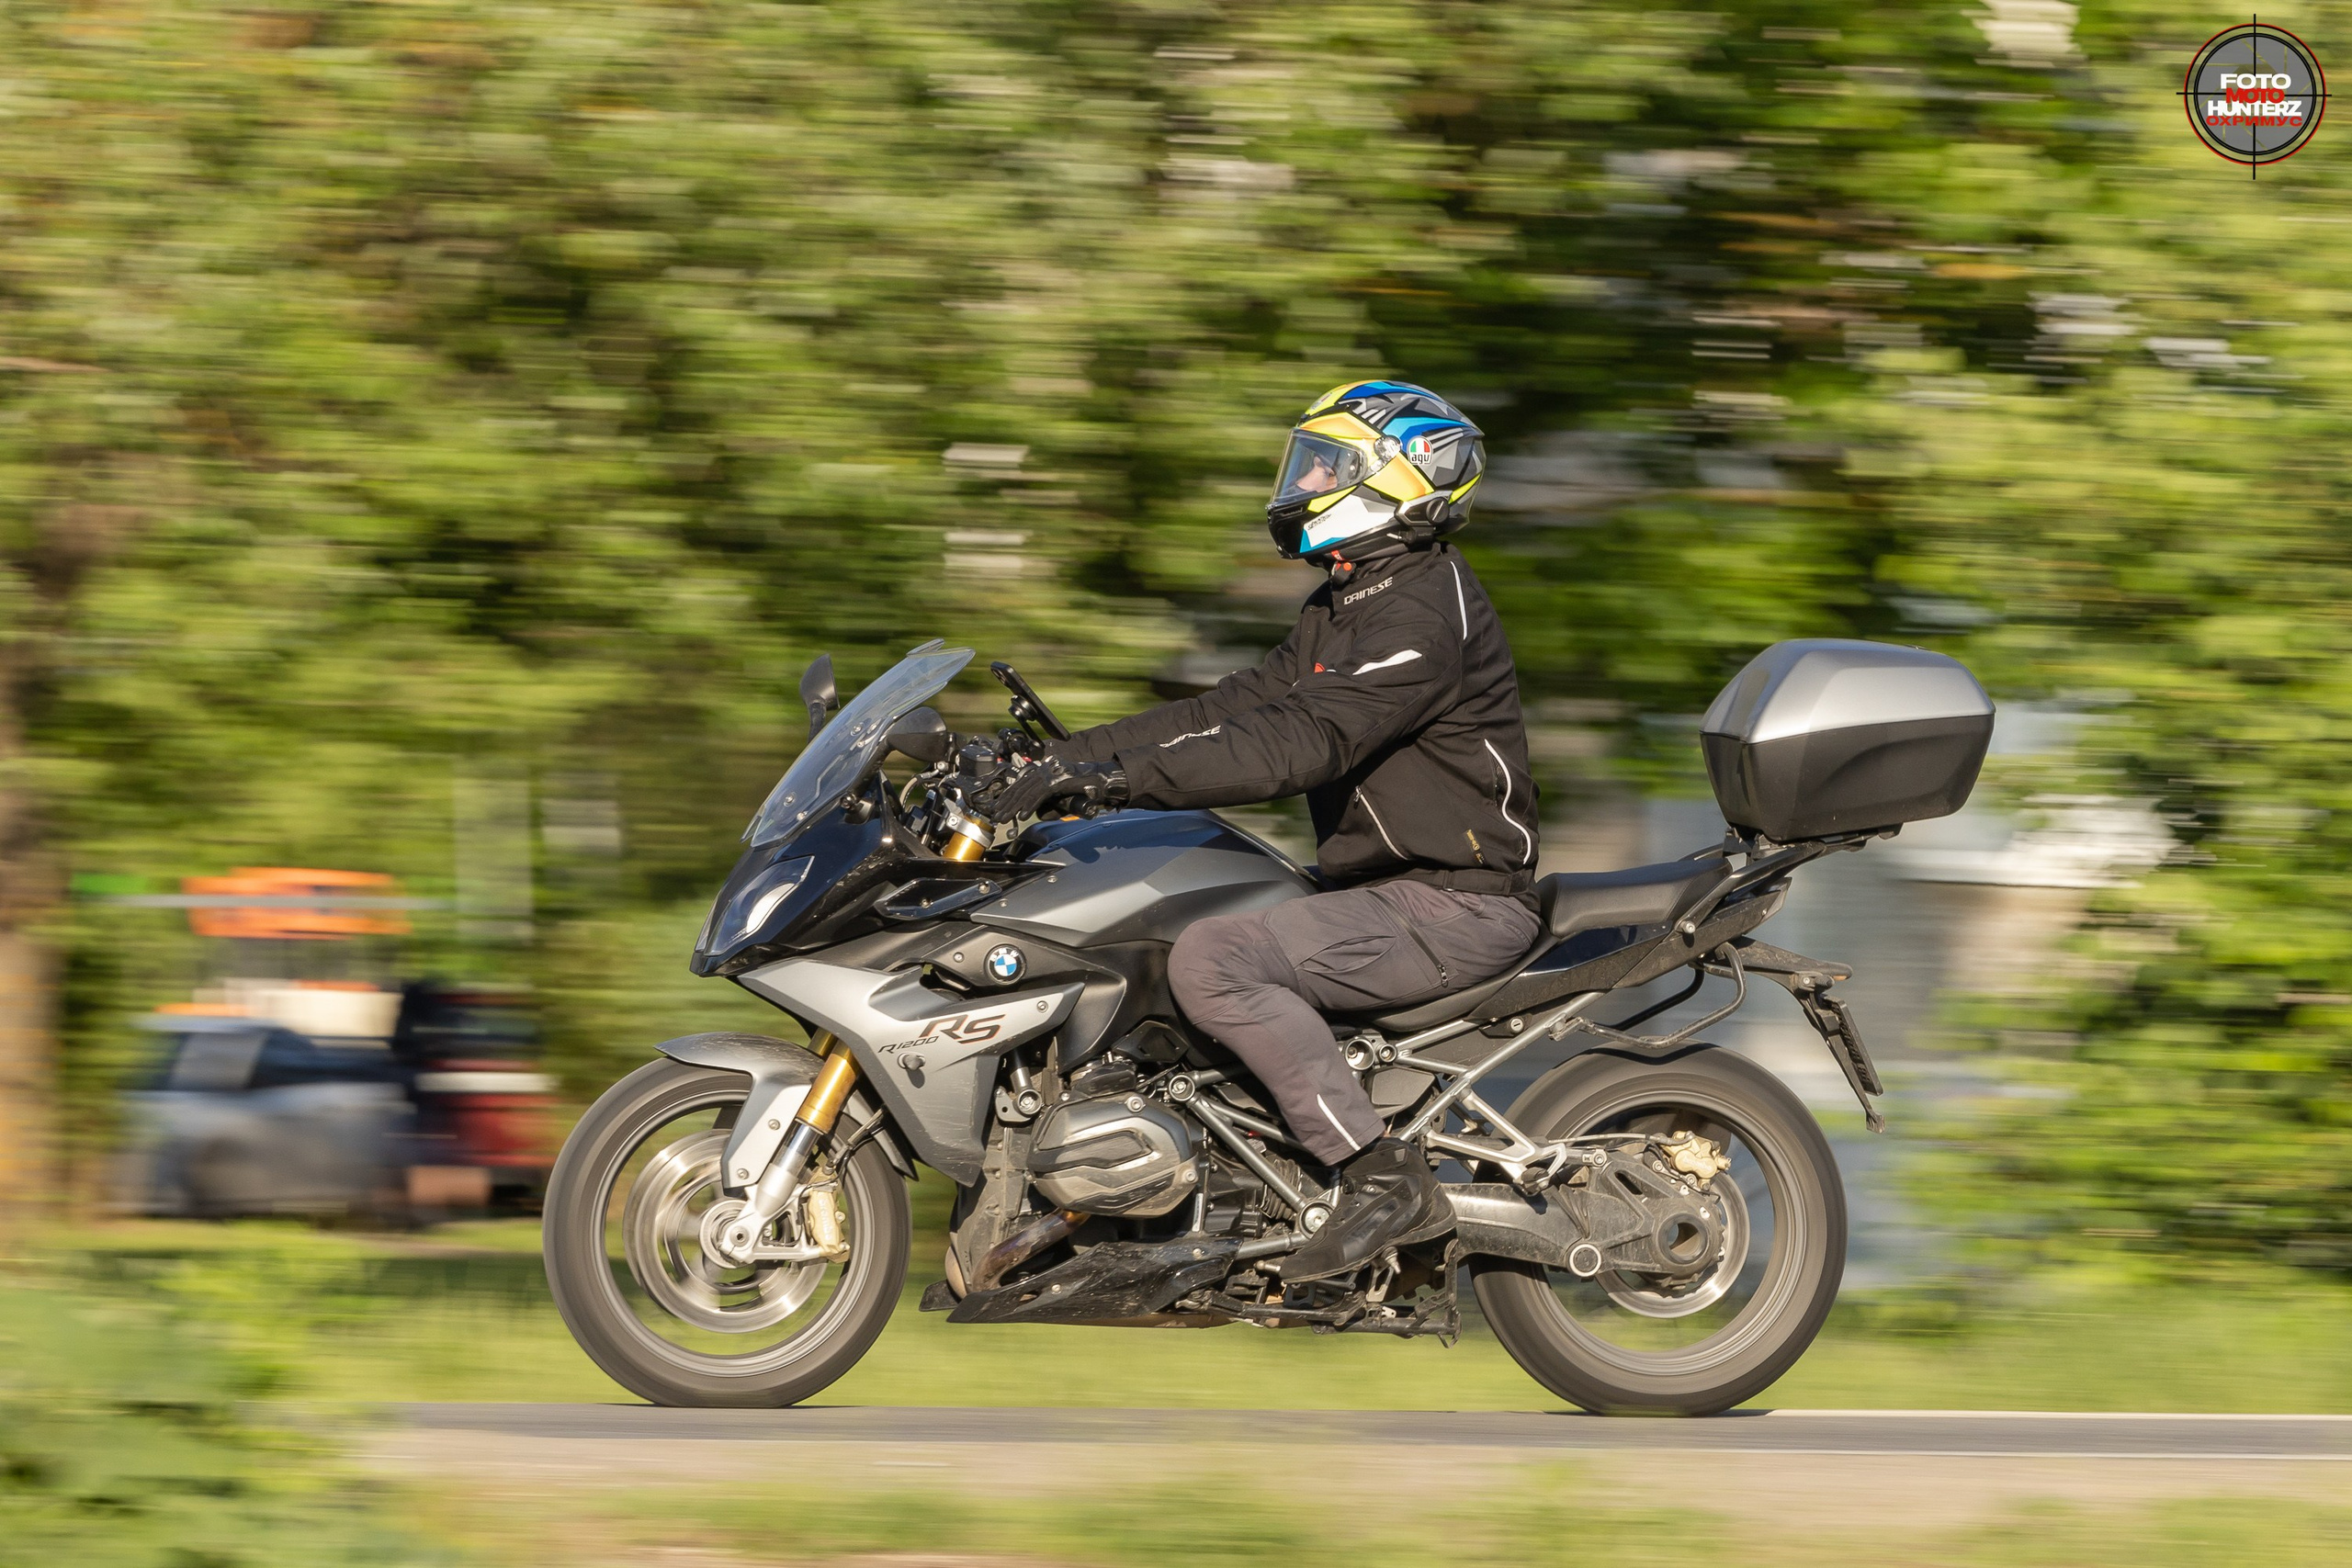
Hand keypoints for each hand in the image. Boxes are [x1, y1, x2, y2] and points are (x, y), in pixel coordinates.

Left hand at [982, 751, 1127, 820]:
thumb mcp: (1063, 795)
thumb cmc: (1087, 788)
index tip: (999, 806)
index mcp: (1046, 769)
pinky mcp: (1059, 781)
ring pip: (1027, 791)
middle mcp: (1047, 769)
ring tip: (1004, 817)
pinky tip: (1022, 815)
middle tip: (996, 815)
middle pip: (1021, 786)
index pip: (1022, 782)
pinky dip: (1029, 805)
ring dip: (1014, 806)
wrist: (1104, 780)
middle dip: (1007, 802)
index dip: (1009, 795)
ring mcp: (1053, 773)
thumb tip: (1039, 811)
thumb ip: (1050, 800)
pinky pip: (1040, 794)